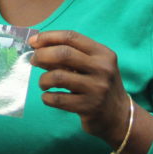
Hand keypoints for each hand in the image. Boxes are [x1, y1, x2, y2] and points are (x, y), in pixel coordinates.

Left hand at [29, 30, 132, 144]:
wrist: (119, 116)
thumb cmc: (98, 85)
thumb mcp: (91, 65)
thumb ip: (68, 54)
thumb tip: (36, 45)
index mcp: (102, 53)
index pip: (71, 37)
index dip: (48, 37)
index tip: (33, 42)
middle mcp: (102, 68)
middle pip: (63, 54)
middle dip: (42, 55)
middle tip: (34, 61)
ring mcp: (97, 88)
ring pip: (58, 77)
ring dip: (43, 79)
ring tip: (43, 83)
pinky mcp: (89, 107)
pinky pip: (58, 99)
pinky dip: (47, 97)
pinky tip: (48, 97)